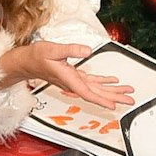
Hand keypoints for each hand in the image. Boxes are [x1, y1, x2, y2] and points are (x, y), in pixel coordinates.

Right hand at [0, 40, 134, 110]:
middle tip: (129, 100)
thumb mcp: (53, 49)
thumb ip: (71, 50)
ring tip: (126, 92)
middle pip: (97, 93)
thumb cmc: (36, 57)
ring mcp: (74, 81)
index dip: (101, 100)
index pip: (88, 93)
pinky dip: (103, 81)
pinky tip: (112, 81)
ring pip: (97, 88)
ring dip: (112, 91)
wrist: (26, 62)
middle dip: (114, 97)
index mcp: (69, 79)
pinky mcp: (74, 76)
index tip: (113, 105)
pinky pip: (91, 82)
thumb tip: (87, 51)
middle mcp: (73, 83)